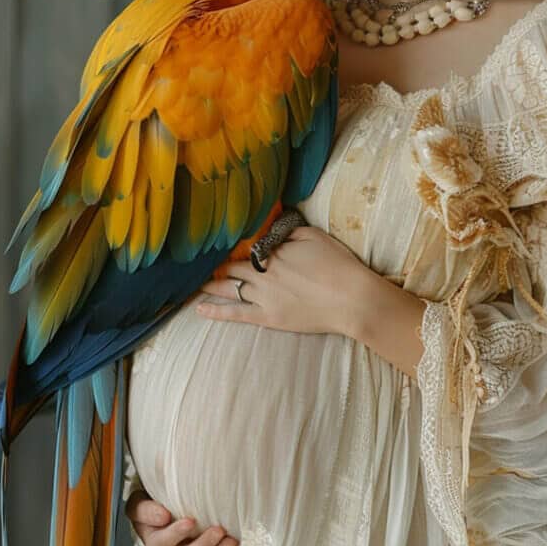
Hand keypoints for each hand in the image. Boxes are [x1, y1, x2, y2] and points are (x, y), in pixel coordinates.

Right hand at [124, 490, 239, 545]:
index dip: (176, 534)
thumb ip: (146, 509)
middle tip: (218, 530)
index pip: (162, 543)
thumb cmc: (151, 507)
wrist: (161, 516)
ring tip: (232, 541)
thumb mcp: (139, 504)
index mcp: (155, 543)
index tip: (190, 520)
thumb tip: (163, 515)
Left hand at [196, 224, 377, 336]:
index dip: (234, 245)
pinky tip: (199, 308)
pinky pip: (235, 313)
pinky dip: (215, 311)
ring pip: (229, 287)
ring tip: (196, 282)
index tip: (219, 242)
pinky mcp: (268, 316)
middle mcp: (263, 271)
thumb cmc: (338, 265)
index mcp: (274, 250)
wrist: (351, 298)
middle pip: (233, 265)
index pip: (246, 246)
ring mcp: (263, 295)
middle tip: (201, 263)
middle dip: (217, 264)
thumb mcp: (314, 236)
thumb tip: (272, 229)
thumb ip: (288, 231)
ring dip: (211, 284)